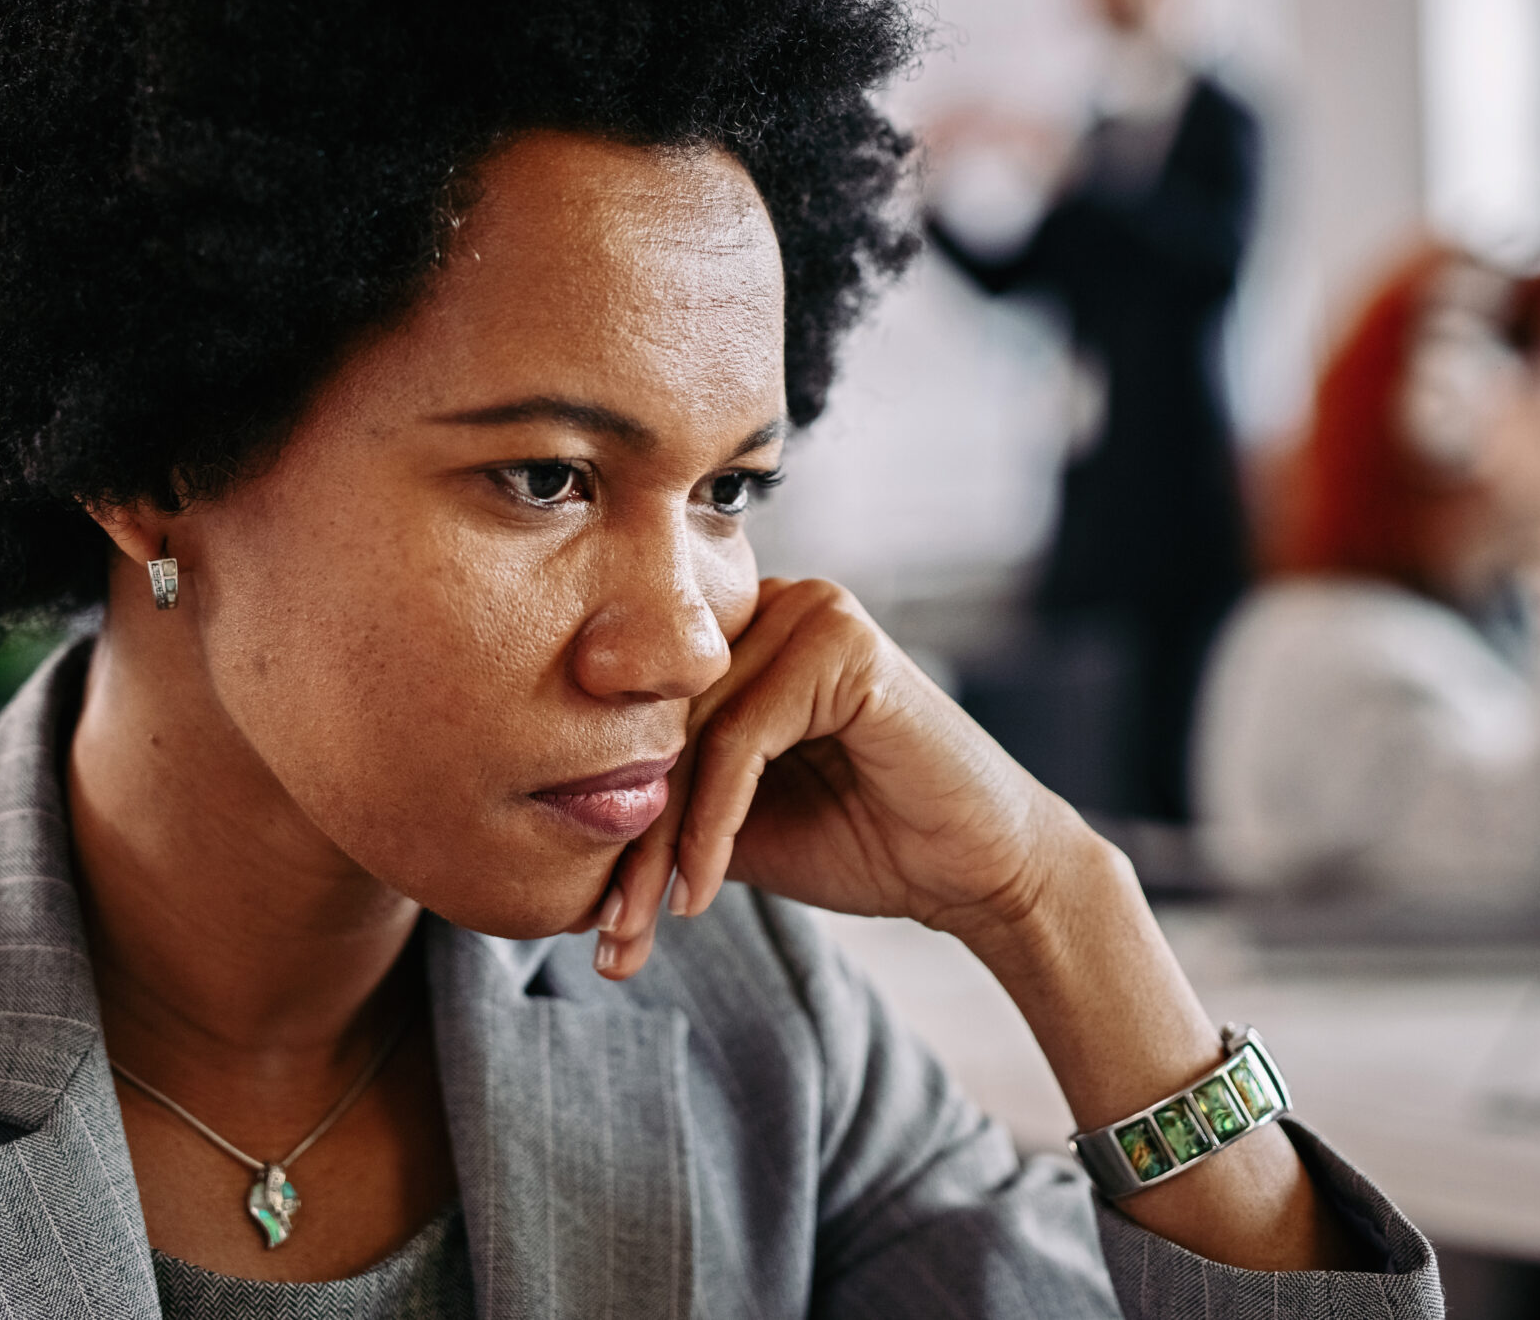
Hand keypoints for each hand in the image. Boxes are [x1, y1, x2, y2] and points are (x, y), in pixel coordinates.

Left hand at [585, 581, 1369, 1273]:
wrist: (983, 874)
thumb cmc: (864, 843)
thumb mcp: (736, 824)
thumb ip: (663, 799)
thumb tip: (555, 821)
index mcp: (741, 632)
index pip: (644, 717)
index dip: (607, 814)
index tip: (581, 916)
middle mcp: (770, 603)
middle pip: (660, 725)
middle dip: (625, 841)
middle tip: (601, 936)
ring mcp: (809, 611)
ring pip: (692, 736)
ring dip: (657, 847)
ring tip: (635, 930)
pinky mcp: (841, 642)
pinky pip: (742, 740)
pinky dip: (713, 824)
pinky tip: (698, 892)